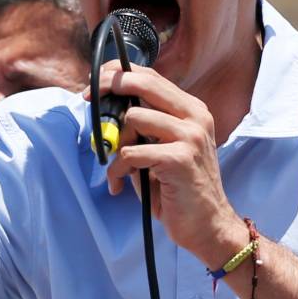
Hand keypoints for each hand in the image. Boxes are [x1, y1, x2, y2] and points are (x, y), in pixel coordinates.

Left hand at [88, 62, 244, 265]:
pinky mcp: (179, 158)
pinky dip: (117, 169)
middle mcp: (195, 116)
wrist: (209, 225)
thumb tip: (106, 108)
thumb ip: (144, 125)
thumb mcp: (164, 147)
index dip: (118, 73)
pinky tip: (118, 184)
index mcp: (192, 109)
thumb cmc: (179, 188)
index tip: (95, 82)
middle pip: (143, 83)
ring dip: (116, 144)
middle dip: (108, 87)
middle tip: (88, 100)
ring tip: (118, 168)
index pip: (151, 76)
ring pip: (133, 118)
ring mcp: (190, 135)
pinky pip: (130, 153)